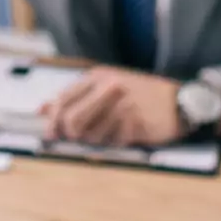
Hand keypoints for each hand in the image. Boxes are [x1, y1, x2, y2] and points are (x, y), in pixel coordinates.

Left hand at [41, 67, 182, 146]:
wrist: (179, 101)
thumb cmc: (139, 94)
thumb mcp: (105, 86)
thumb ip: (75, 97)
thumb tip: (42, 110)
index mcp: (96, 77)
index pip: (63, 99)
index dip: (53, 119)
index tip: (50, 134)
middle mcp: (106, 88)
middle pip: (72, 119)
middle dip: (69, 134)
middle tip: (76, 140)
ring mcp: (121, 105)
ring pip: (91, 135)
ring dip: (96, 140)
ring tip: (111, 132)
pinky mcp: (135, 123)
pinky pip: (113, 142)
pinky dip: (116, 143)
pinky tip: (126, 134)